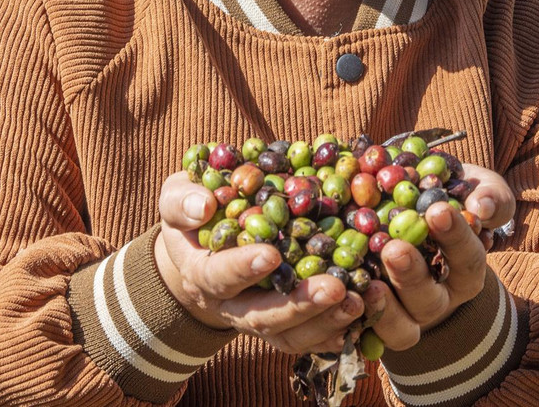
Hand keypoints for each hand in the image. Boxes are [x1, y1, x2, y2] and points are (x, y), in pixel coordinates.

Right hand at [153, 172, 366, 353]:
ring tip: (356, 301)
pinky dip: (334, 333)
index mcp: (202, 273)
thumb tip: (204, 205)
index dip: (243, 268)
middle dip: (299, 305)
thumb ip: (183, 200)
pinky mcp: (284, 326)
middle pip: (263, 317)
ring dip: (325, 323)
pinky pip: (309, 340)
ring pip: (290, 336)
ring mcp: (258, 320)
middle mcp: (231, 306)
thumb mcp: (177, 198)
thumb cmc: (194, 213)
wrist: (202, 247)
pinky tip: (362, 316)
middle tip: (334, 288)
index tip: (271, 254)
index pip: (220, 277)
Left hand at [369, 162, 515, 350]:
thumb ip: (490, 195)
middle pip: (429, 300)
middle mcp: (437, 298)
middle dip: (411, 276)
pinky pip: (362, 332)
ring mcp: (403, 314)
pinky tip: (339, 296)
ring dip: (384, 309)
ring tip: (369, 285)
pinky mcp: (370, 322)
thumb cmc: (446, 193)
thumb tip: (483, 207)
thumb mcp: (474, 188)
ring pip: (401, 328)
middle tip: (394, 250)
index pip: (467, 259)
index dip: (455, 238)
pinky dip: (352, 319)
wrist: (405, 205)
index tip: (437, 211)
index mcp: (465, 270)